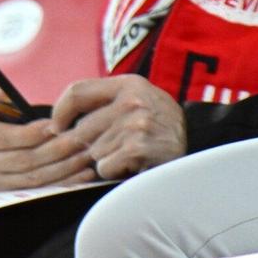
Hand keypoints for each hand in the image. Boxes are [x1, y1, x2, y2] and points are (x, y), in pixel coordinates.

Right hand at [0, 113, 97, 192]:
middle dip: (58, 149)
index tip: (58, 125)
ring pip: (35, 178)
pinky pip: (41, 192)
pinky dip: (65, 183)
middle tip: (83, 138)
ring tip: (89, 155)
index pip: (8, 137)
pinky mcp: (8, 197)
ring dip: (66, 167)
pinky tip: (85, 174)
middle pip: (25, 159)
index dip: (35, 132)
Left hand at [51, 75, 187, 180]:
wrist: (199, 155)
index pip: (77, 91)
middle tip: (111, 152)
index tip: (57, 128)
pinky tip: (134, 167)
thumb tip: (57, 122)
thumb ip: (105, 104)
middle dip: (88, 147)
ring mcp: (136, 123)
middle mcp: (132, 99)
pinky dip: (115, 172)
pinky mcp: (138, 146)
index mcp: (129, 84)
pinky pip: (104, 167)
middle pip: (80, 129)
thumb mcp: (138, 104)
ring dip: (105, 161)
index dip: (60, 112)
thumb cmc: (160, 132)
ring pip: (92, 152)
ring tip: (129, 157)